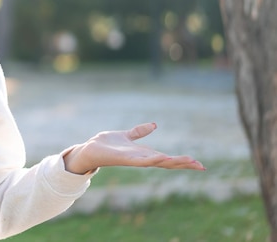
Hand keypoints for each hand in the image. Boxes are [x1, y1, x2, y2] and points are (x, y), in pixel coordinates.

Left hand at [63, 123, 204, 173]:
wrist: (90, 149)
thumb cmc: (107, 144)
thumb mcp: (126, 135)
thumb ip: (139, 132)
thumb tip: (154, 125)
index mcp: (144, 153)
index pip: (167, 158)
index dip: (182, 161)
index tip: (199, 164)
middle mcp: (141, 159)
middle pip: (167, 163)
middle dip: (183, 164)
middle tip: (201, 166)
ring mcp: (134, 160)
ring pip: (157, 162)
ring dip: (172, 162)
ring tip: (189, 162)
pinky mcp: (124, 159)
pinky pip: (141, 161)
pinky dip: (152, 160)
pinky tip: (163, 158)